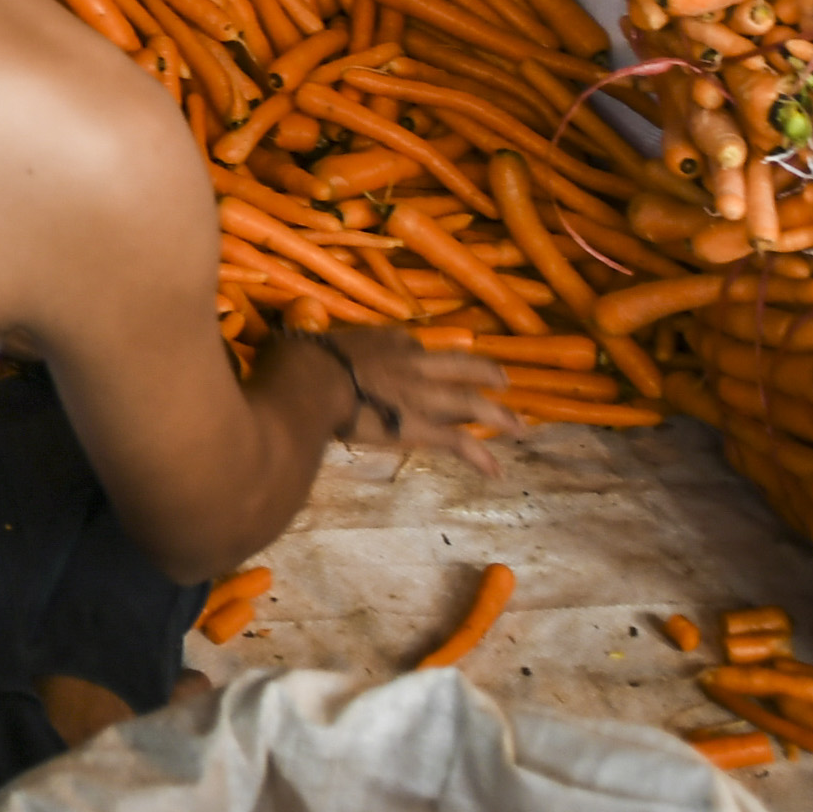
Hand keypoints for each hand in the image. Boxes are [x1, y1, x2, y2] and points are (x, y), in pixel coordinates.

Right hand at [309, 326, 516, 474]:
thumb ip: (311, 349)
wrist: (310, 378)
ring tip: (520, 427)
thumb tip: (292, 351)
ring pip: (470, 402)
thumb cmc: (298, 358)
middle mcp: (411, 362)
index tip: (428, 364)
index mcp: (384, 341)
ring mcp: (419, 394)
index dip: (423, 358)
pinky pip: (456, 441)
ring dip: (498, 415)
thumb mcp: (306, 341)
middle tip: (504, 382)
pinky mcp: (418, 426)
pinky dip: (479, 455)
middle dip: (483, 373)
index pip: (412, 347)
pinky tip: (496, 470)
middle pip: (457, 365)